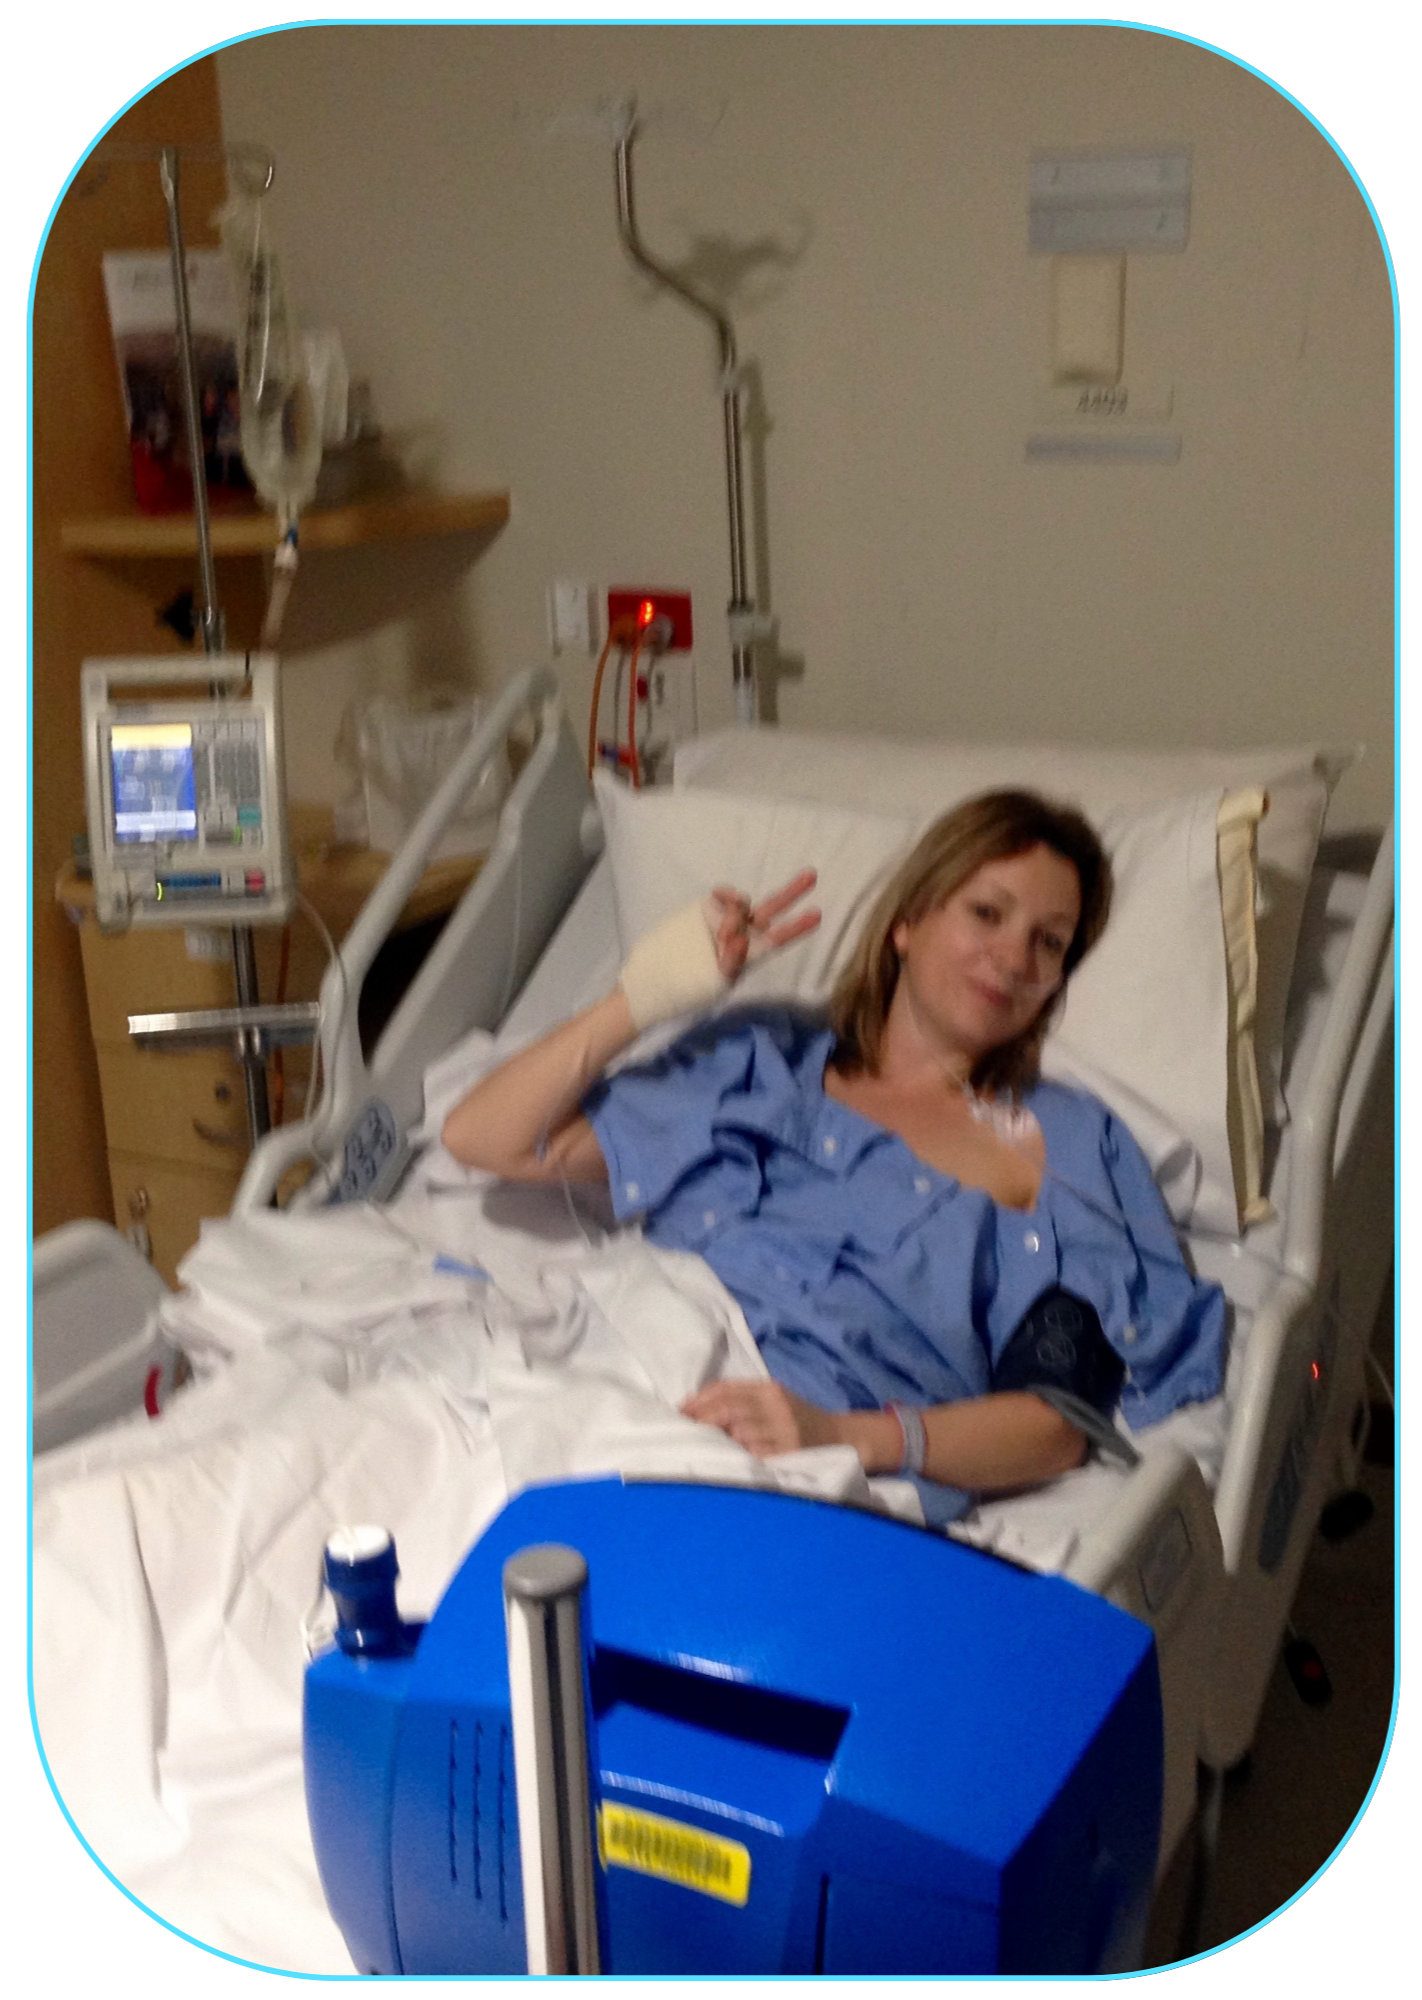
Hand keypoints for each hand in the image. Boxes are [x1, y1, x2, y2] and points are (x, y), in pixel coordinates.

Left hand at [681, 1377, 840, 1456]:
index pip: (727, 1389)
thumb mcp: (773, 1401)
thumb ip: (741, 1399)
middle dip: (702, 1418)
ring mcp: (785, 1429)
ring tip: (698, 1445)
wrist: (840, 1437)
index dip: (700, 1400)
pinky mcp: (791, 1452)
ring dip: (717, 1438)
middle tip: (682, 1431)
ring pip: (741, 1431)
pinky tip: (725, 1459)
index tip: (680, 1412)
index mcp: (769, 1389)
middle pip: (730, 1408)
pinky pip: (757, 1453)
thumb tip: (695, 1405)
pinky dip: (738, 1455)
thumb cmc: (797, 1420)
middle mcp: (776, 1405)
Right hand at [707, 870, 820, 984]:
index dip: (797, 928)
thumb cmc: (700, 981)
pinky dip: (724, 893)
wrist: (670, 970)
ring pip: (743, 903)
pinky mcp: (710, 907)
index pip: (779, 938)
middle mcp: (746, 930)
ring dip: (737, 913)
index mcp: (754, 951)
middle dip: (792, 892)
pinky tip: (717, 895)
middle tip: (812, 874)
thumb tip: (739, 937)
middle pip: (772, 908)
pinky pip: (723, 894)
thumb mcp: (721, 979)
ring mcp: (728, 917)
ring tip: (724, 936)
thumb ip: (733, 959)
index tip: (817, 916)